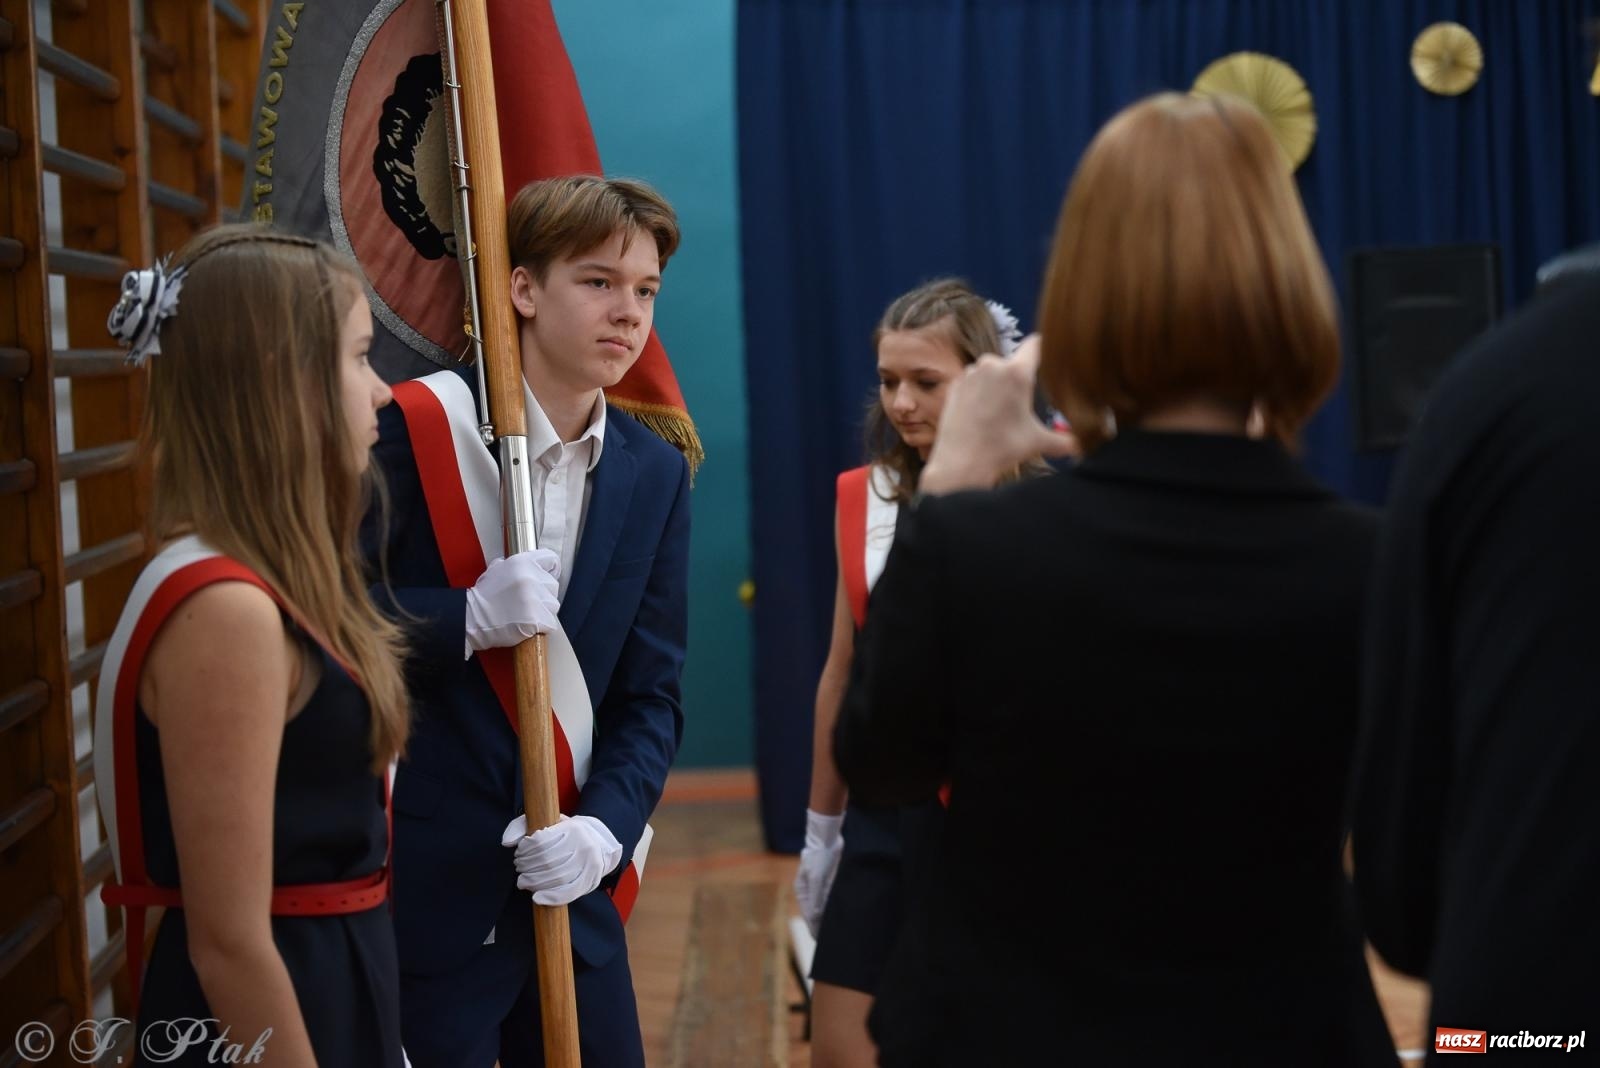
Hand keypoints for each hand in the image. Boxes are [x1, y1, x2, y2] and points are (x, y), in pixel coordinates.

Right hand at [464, 549, 560, 653]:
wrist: (472, 619)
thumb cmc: (483, 598)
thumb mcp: (495, 569)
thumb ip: (515, 565)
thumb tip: (529, 565)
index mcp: (522, 562)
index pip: (551, 560)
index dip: (550, 570)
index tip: (549, 576)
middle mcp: (530, 577)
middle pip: (553, 586)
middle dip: (543, 595)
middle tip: (526, 602)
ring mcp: (534, 598)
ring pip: (553, 606)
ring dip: (543, 612)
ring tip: (524, 613)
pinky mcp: (536, 618)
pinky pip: (550, 623)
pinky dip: (541, 627)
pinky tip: (526, 624)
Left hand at [500, 813, 622, 905]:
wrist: (599, 843)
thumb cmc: (566, 834)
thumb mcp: (547, 822)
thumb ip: (522, 826)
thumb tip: (507, 842)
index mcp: (572, 828)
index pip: (540, 842)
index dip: (524, 850)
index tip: (519, 853)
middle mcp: (583, 845)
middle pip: (546, 861)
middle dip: (526, 867)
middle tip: (519, 868)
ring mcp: (589, 864)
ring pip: (556, 878)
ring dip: (533, 882)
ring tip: (523, 881)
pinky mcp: (590, 881)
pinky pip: (569, 893)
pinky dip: (551, 898)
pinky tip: (537, 897)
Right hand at [793, 808, 844, 935]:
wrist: (827, 837)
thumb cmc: (819, 857)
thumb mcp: (817, 879)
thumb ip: (817, 899)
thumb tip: (817, 918)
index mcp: (803, 891)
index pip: (809, 915)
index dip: (814, 928)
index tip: (820, 941)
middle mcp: (809, 890)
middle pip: (815, 912)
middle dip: (821, 925)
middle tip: (830, 940)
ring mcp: (819, 885)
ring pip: (824, 906)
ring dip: (828, 917)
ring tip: (836, 930)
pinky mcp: (828, 880)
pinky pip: (830, 898)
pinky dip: (834, 906)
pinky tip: (840, 913)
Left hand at [919, 334, 1078, 492]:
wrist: (961, 462)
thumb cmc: (1001, 449)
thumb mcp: (1038, 442)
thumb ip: (1066, 440)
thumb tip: (1083, 445)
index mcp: (1017, 372)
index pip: (1036, 344)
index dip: (1045, 347)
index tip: (1050, 354)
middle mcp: (992, 364)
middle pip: (1013, 363)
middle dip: (1018, 378)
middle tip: (1020, 403)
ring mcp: (970, 373)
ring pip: (991, 372)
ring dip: (997, 385)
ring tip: (998, 412)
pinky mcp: (955, 384)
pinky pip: (973, 382)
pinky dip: (978, 393)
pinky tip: (981, 414)